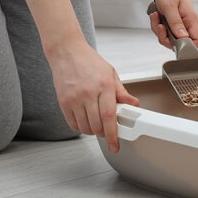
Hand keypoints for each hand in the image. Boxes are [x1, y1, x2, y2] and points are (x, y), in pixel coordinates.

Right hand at [47, 38, 138, 152]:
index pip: (109, 116)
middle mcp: (88, 93)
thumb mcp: (111, 73)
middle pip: (97, 125)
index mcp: (104, 85)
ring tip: (96, 122)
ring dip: (92, 131)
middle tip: (107, 131)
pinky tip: (85, 119)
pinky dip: (80, 127)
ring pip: (85, 127)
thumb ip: (122, 92)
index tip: (115, 145)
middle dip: (104, 134)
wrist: (67, 52)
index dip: (113, 134)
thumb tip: (133, 104)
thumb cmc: (89, 61)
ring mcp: (74, 98)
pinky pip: (73, 124)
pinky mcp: (63, 102)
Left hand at [149, 0, 197, 48]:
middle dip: (165, 38)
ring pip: (169, 38)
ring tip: (156, 16)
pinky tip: (155, 15)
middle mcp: (186, 24)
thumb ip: (176, 23)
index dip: (187, 46)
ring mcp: (178, 24)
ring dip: (158, 30)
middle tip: (160, 26)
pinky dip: (156, 26)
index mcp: (191, 20)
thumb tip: (183, 38)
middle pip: (180, 43)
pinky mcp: (171, 24)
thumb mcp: (170, 7)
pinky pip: (163, 32)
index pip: (196, 40)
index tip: (173, 41)